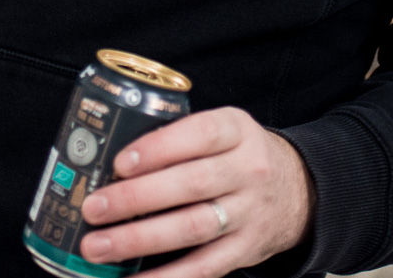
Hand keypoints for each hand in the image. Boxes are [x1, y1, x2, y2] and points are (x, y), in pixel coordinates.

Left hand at [78, 107, 314, 277]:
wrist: (298, 191)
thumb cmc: (239, 156)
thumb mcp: (225, 130)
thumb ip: (181, 137)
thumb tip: (109, 161)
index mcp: (238, 130)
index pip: (200, 134)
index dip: (159, 148)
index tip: (120, 162)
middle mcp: (248, 170)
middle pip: (191, 185)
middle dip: (136, 198)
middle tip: (94, 207)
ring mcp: (249, 213)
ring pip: (192, 228)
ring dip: (139, 239)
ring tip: (99, 246)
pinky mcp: (245, 250)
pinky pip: (203, 268)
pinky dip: (166, 277)